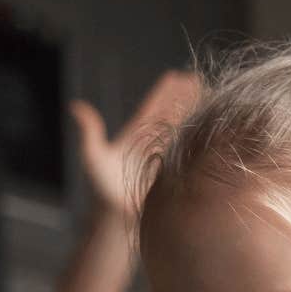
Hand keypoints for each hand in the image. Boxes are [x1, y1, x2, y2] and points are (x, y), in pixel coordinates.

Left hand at [70, 70, 200, 218]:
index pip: (153, 106)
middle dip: (184, 95)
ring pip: (184, 129)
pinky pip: (192, 151)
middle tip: (197, 78)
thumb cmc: (104, 188)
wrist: (119, 215)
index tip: (176, 76)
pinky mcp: (176, 170)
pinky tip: (215, 134)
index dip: (164, 91)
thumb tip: (75, 105)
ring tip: (210, 99)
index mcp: (136, 133)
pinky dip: (203, 140)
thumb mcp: (94, 156)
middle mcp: (152, 142)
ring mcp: (166, 155)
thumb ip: (89, 131)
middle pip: (171, 112)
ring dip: (196, 114)